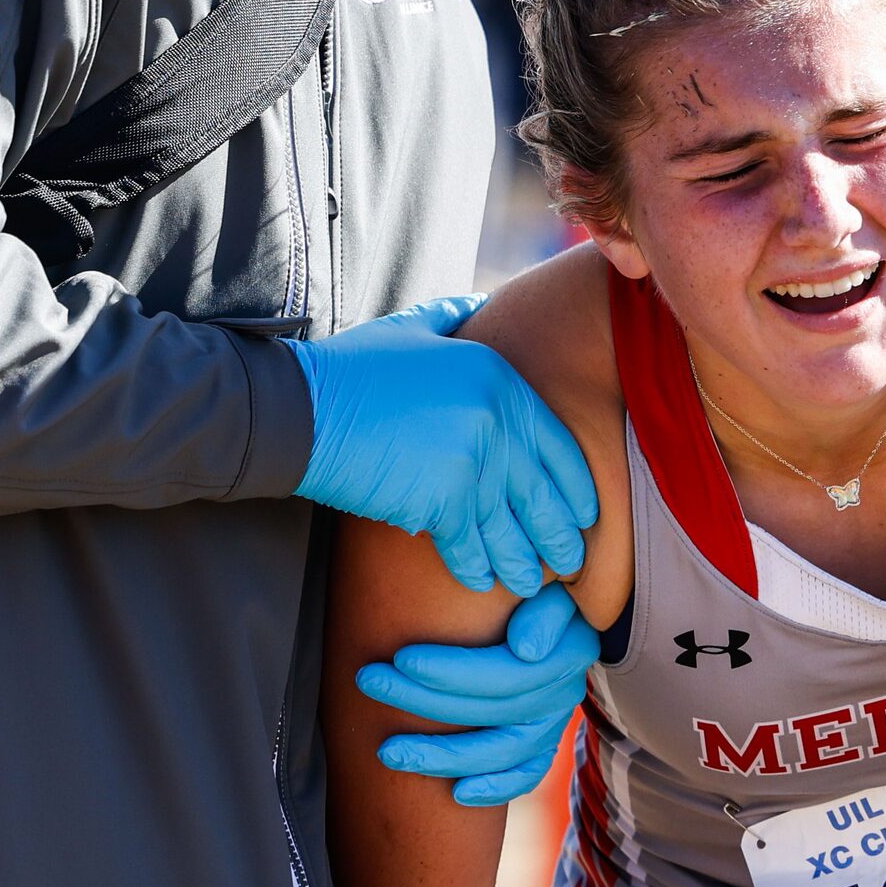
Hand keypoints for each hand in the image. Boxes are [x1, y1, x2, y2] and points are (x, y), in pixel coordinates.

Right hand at [292, 295, 601, 595]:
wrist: (299, 409)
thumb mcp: (412, 328)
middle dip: (558, 536)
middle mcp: (495, 420)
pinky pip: (470, 545)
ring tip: (530, 584)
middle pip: (542, 493)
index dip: (576, 488)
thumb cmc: (350, 370)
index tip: (586, 515)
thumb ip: (453, 315)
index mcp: (498, 379)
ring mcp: (472, 462)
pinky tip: (483, 584)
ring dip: (523, 563)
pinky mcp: (442, 500)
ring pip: (510, 527)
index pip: (557, 445)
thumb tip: (479, 302)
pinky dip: (477, 569)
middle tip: (569, 563)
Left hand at [356, 583, 600, 806]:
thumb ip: (544, 610)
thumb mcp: (550, 587)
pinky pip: (524, 775)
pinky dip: (495, 789)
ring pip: (501, 753)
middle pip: (490, 712)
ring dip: (442, 757)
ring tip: (388, 752)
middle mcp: (561, 695)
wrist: (556, 612)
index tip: (400, 658)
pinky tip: (457, 795)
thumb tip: (526, 650)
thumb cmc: (538, 590)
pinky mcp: (541, 745)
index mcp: (565, 654)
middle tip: (368, 681)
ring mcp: (551, 725)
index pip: (504, 674)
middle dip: (423, 700)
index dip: (452, 671)